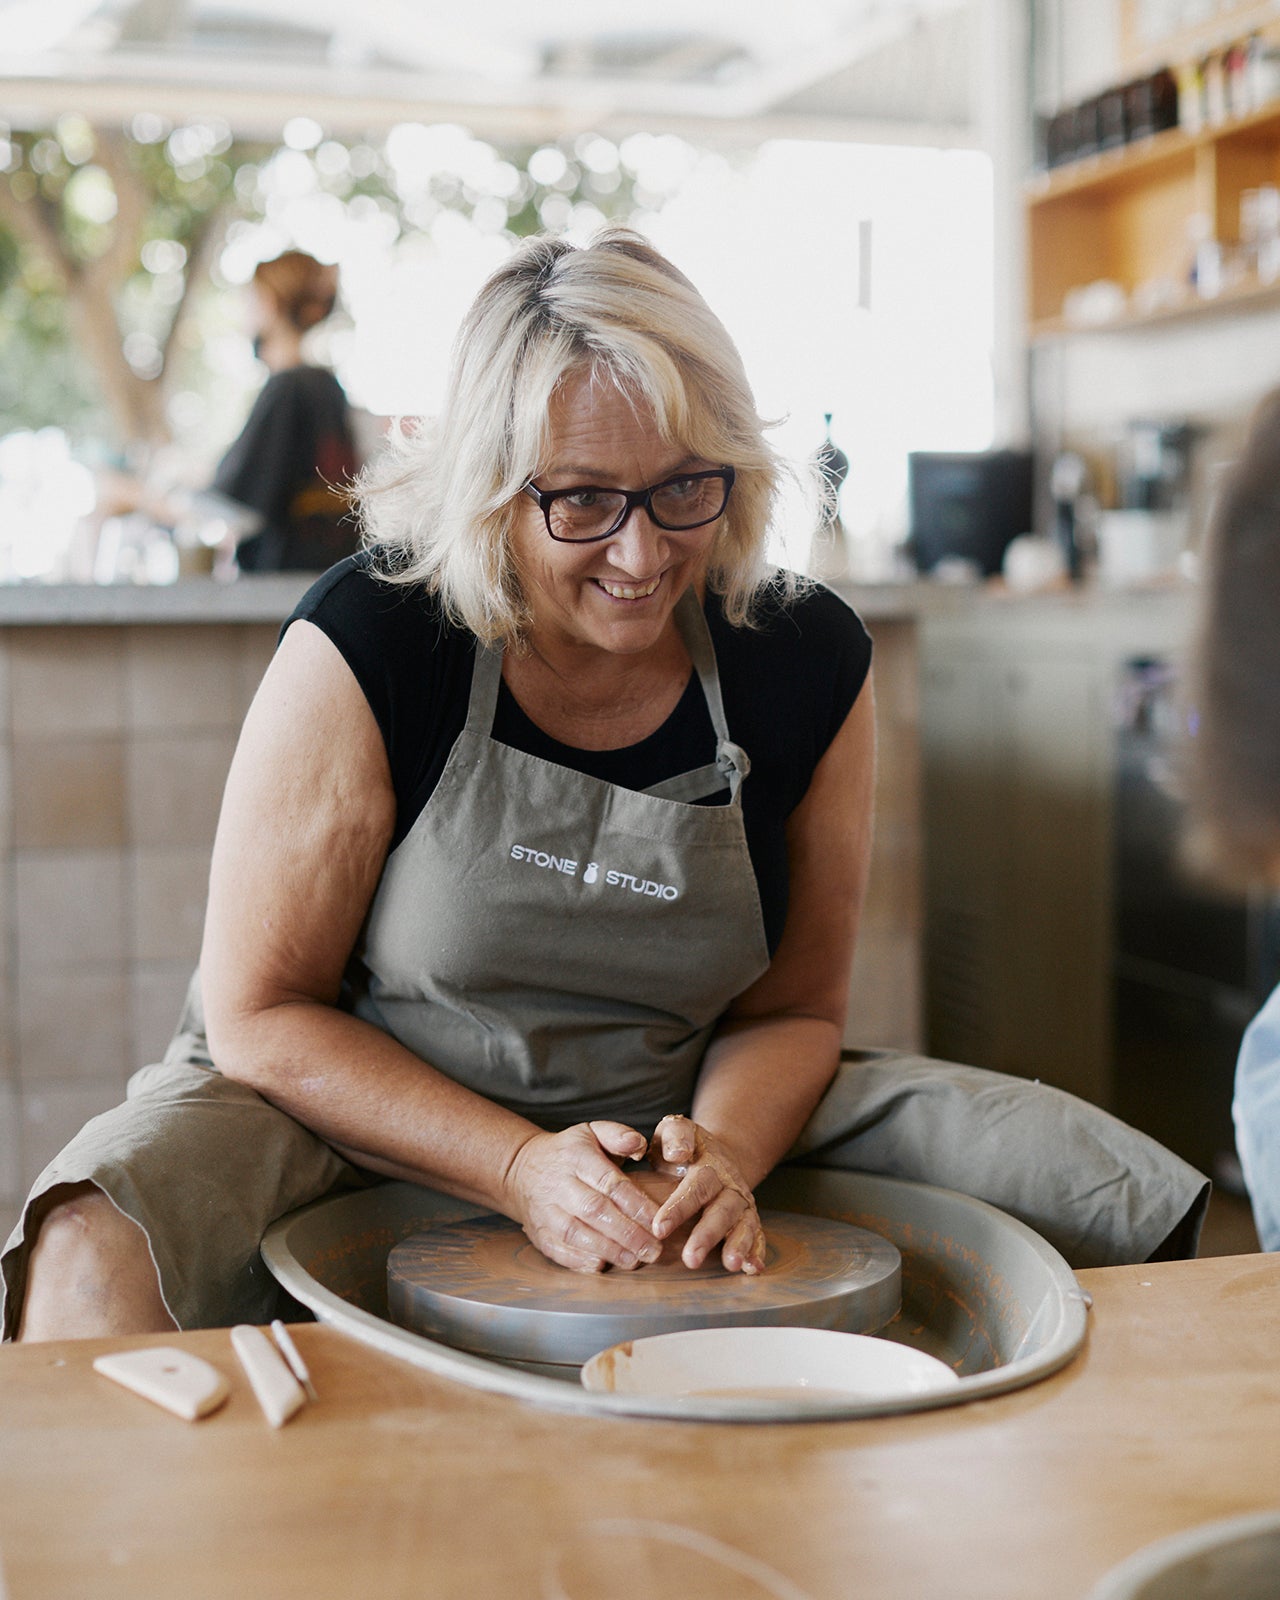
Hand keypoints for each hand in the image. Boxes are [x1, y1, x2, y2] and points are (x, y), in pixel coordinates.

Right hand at [504, 1121, 663, 1273]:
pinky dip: (577, 1260)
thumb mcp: (592, 1132)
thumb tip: (638, 1145)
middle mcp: (559, 1184)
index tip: (659, 1220)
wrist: (520, 1168)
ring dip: (607, 1249)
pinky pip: (555, 1249)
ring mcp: (546, 1210)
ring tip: (634, 1261)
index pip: (609, 1182)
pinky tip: (600, 1266)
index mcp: (577, 1157)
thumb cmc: (569, 1153)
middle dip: (627, 1233)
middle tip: (654, 1250)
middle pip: (594, 1210)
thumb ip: (618, 1135)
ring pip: (575, 1233)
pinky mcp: (538, 1232)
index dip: (635, 1204)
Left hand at [647, 1114, 765, 1274]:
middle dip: (707, 1235)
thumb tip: (677, 1153)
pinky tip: (754, 1268)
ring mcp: (742, 1204)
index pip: (695, 1186)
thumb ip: (674, 1136)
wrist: (717, 1153)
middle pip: (721, 1210)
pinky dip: (757, 1251)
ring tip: (731, 1264)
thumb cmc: (684, 1146)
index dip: (678, 1208)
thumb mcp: (675, 1130)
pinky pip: (757, 1236)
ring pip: (744, 1225)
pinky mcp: (750, 1220)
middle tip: (691, 1259)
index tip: (659, 1228)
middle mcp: (730, 1185)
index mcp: (709, 1165)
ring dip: (738, 1245)